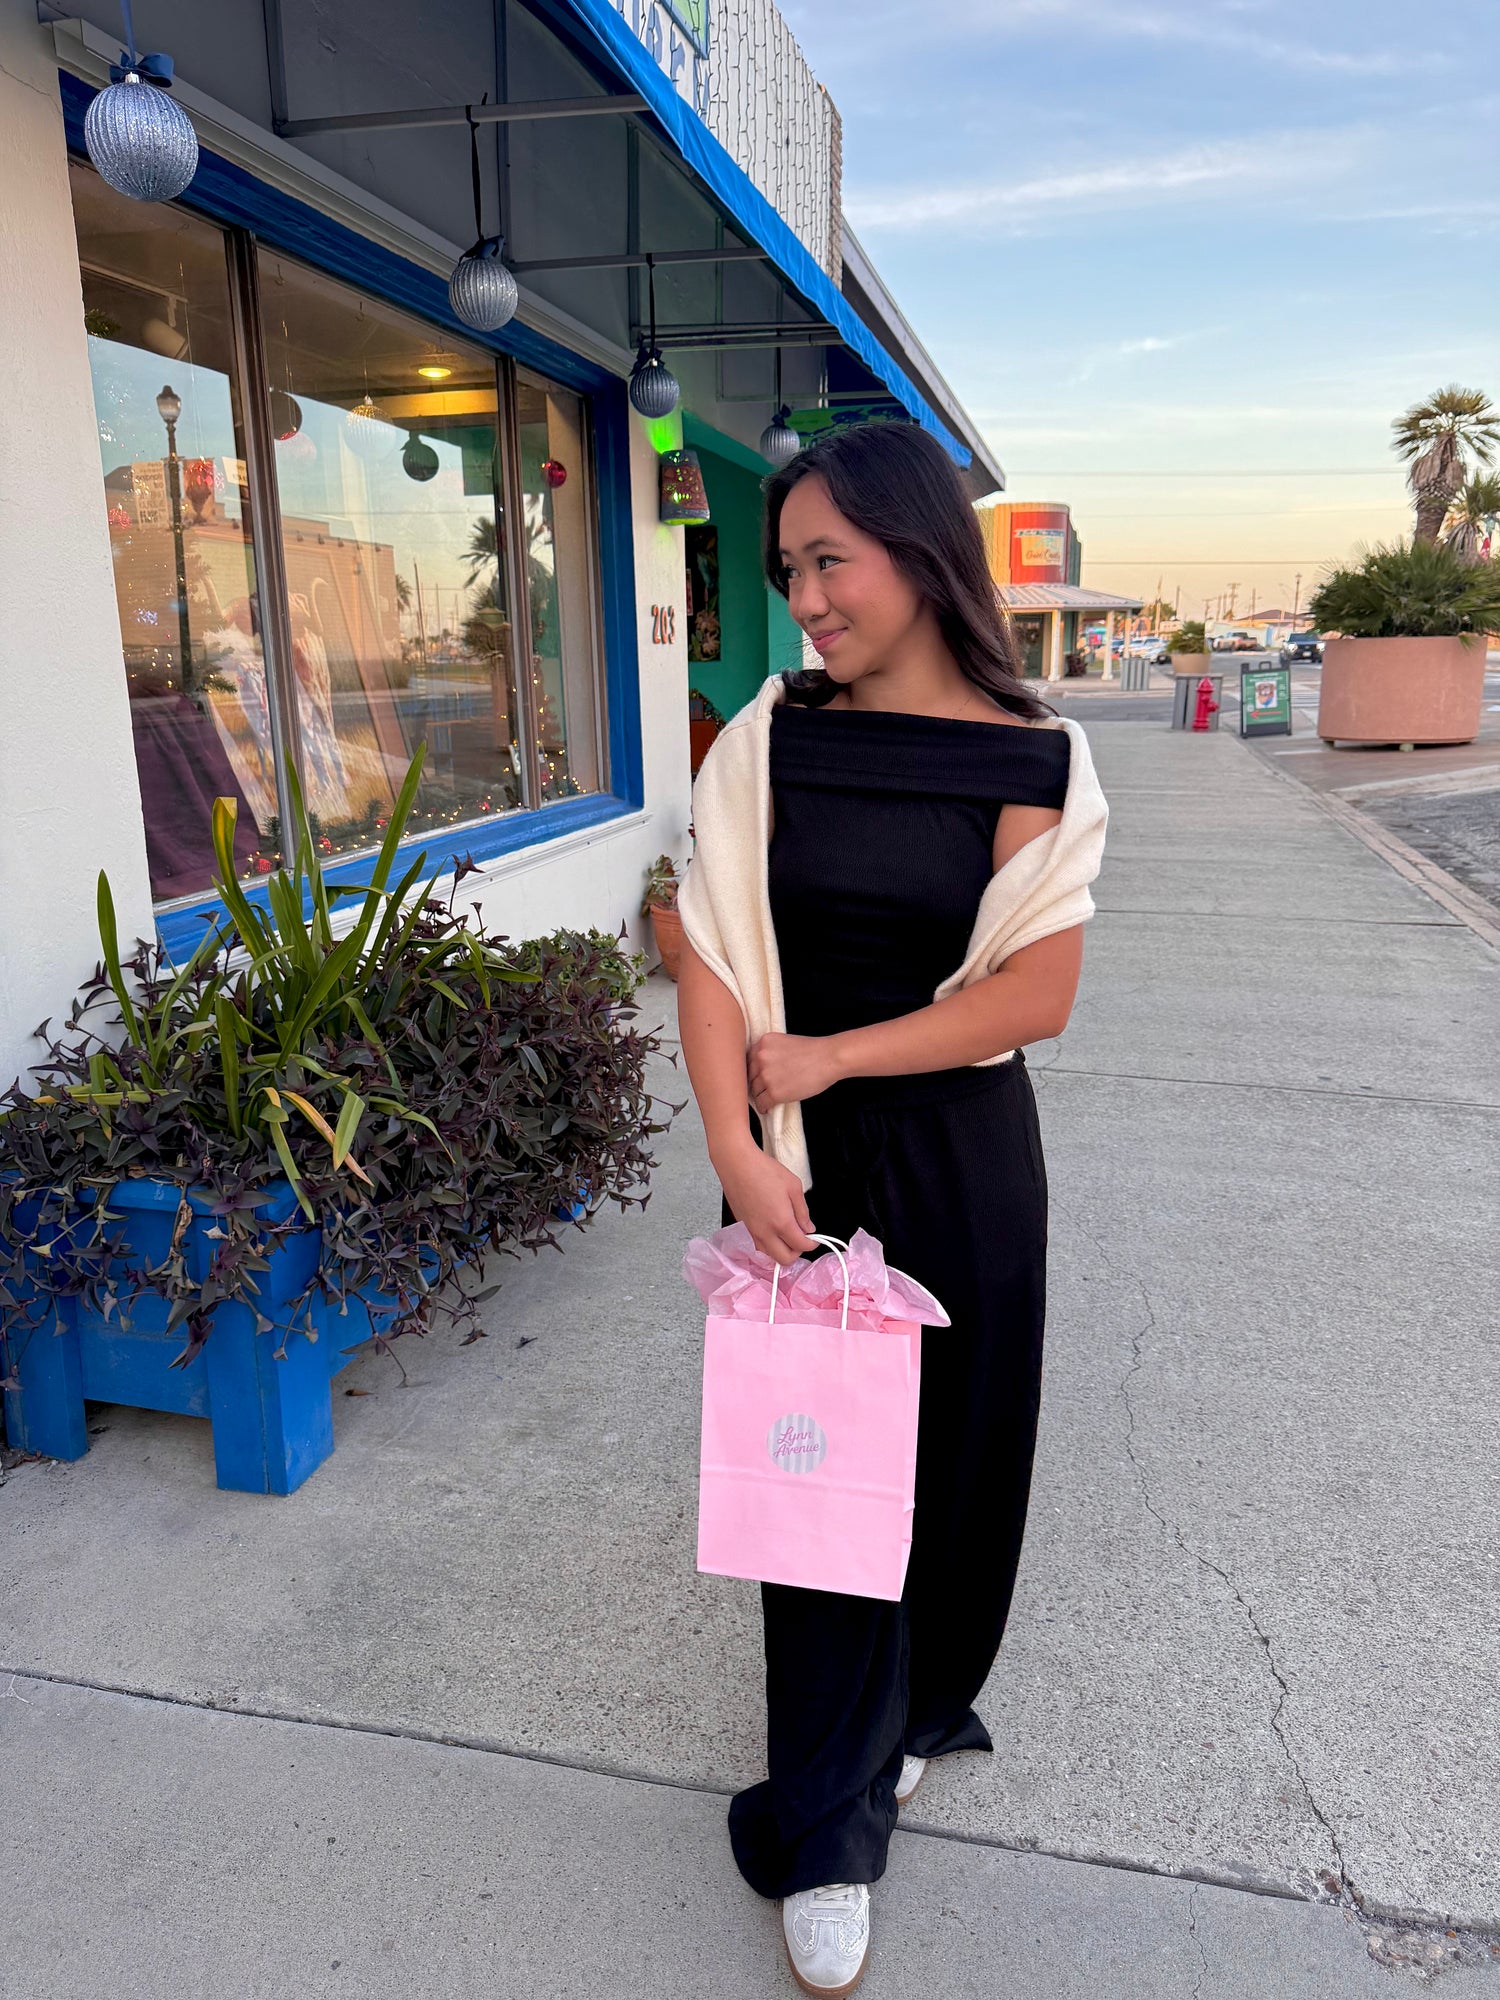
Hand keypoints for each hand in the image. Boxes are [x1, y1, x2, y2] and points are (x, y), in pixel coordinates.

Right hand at [714, 1141, 817, 1265]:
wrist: (736, 1164)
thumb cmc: (764, 1170)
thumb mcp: (794, 1187)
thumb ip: (803, 1212)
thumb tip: (808, 1228)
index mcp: (781, 1222)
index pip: (801, 1246)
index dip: (812, 1244)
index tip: (815, 1238)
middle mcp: (765, 1232)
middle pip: (784, 1260)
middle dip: (796, 1253)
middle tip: (801, 1238)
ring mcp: (752, 1231)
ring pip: (768, 1255)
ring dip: (781, 1250)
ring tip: (787, 1234)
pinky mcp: (743, 1226)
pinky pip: (758, 1244)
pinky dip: (768, 1243)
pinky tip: (772, 1228)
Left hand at [746, 1032, 843, 1116]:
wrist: (829, 1058)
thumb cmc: (813, 1051)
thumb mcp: (785, 1042)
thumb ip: (770, 1051)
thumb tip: (760, 1068)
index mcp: (762, 1043)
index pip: (748, 1060)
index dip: (753, 1071)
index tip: (756, 1078)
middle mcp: (760, 1058)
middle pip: (749, 1076)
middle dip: (756, 1083)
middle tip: (761, 1090)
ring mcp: (766, 1076)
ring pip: (754, 1091)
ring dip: (760, 1096)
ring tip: (765, 1099)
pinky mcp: (774, 1092)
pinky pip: (761, 1103)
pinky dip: (764, 1107)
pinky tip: (767, 1108)